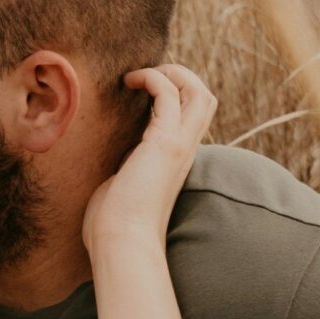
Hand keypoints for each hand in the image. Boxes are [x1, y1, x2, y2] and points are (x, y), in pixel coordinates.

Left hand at [82, 65, 217, 256]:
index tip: (141, 90)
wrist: (122, 245)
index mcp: (177, 160)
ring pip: (198, 91)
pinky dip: (153, 78)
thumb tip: (115, 164)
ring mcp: (179, 146)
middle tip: (146, 77)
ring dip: (170, 73)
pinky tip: (130, 82)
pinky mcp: (165, 143)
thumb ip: (128, 168)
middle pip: (204, 98)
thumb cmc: (115, 226)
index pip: (191, 115)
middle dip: (180, 76)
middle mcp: (185, 150)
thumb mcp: (124, 186)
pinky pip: (169, 94)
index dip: (174, 94)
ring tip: (139, 76)